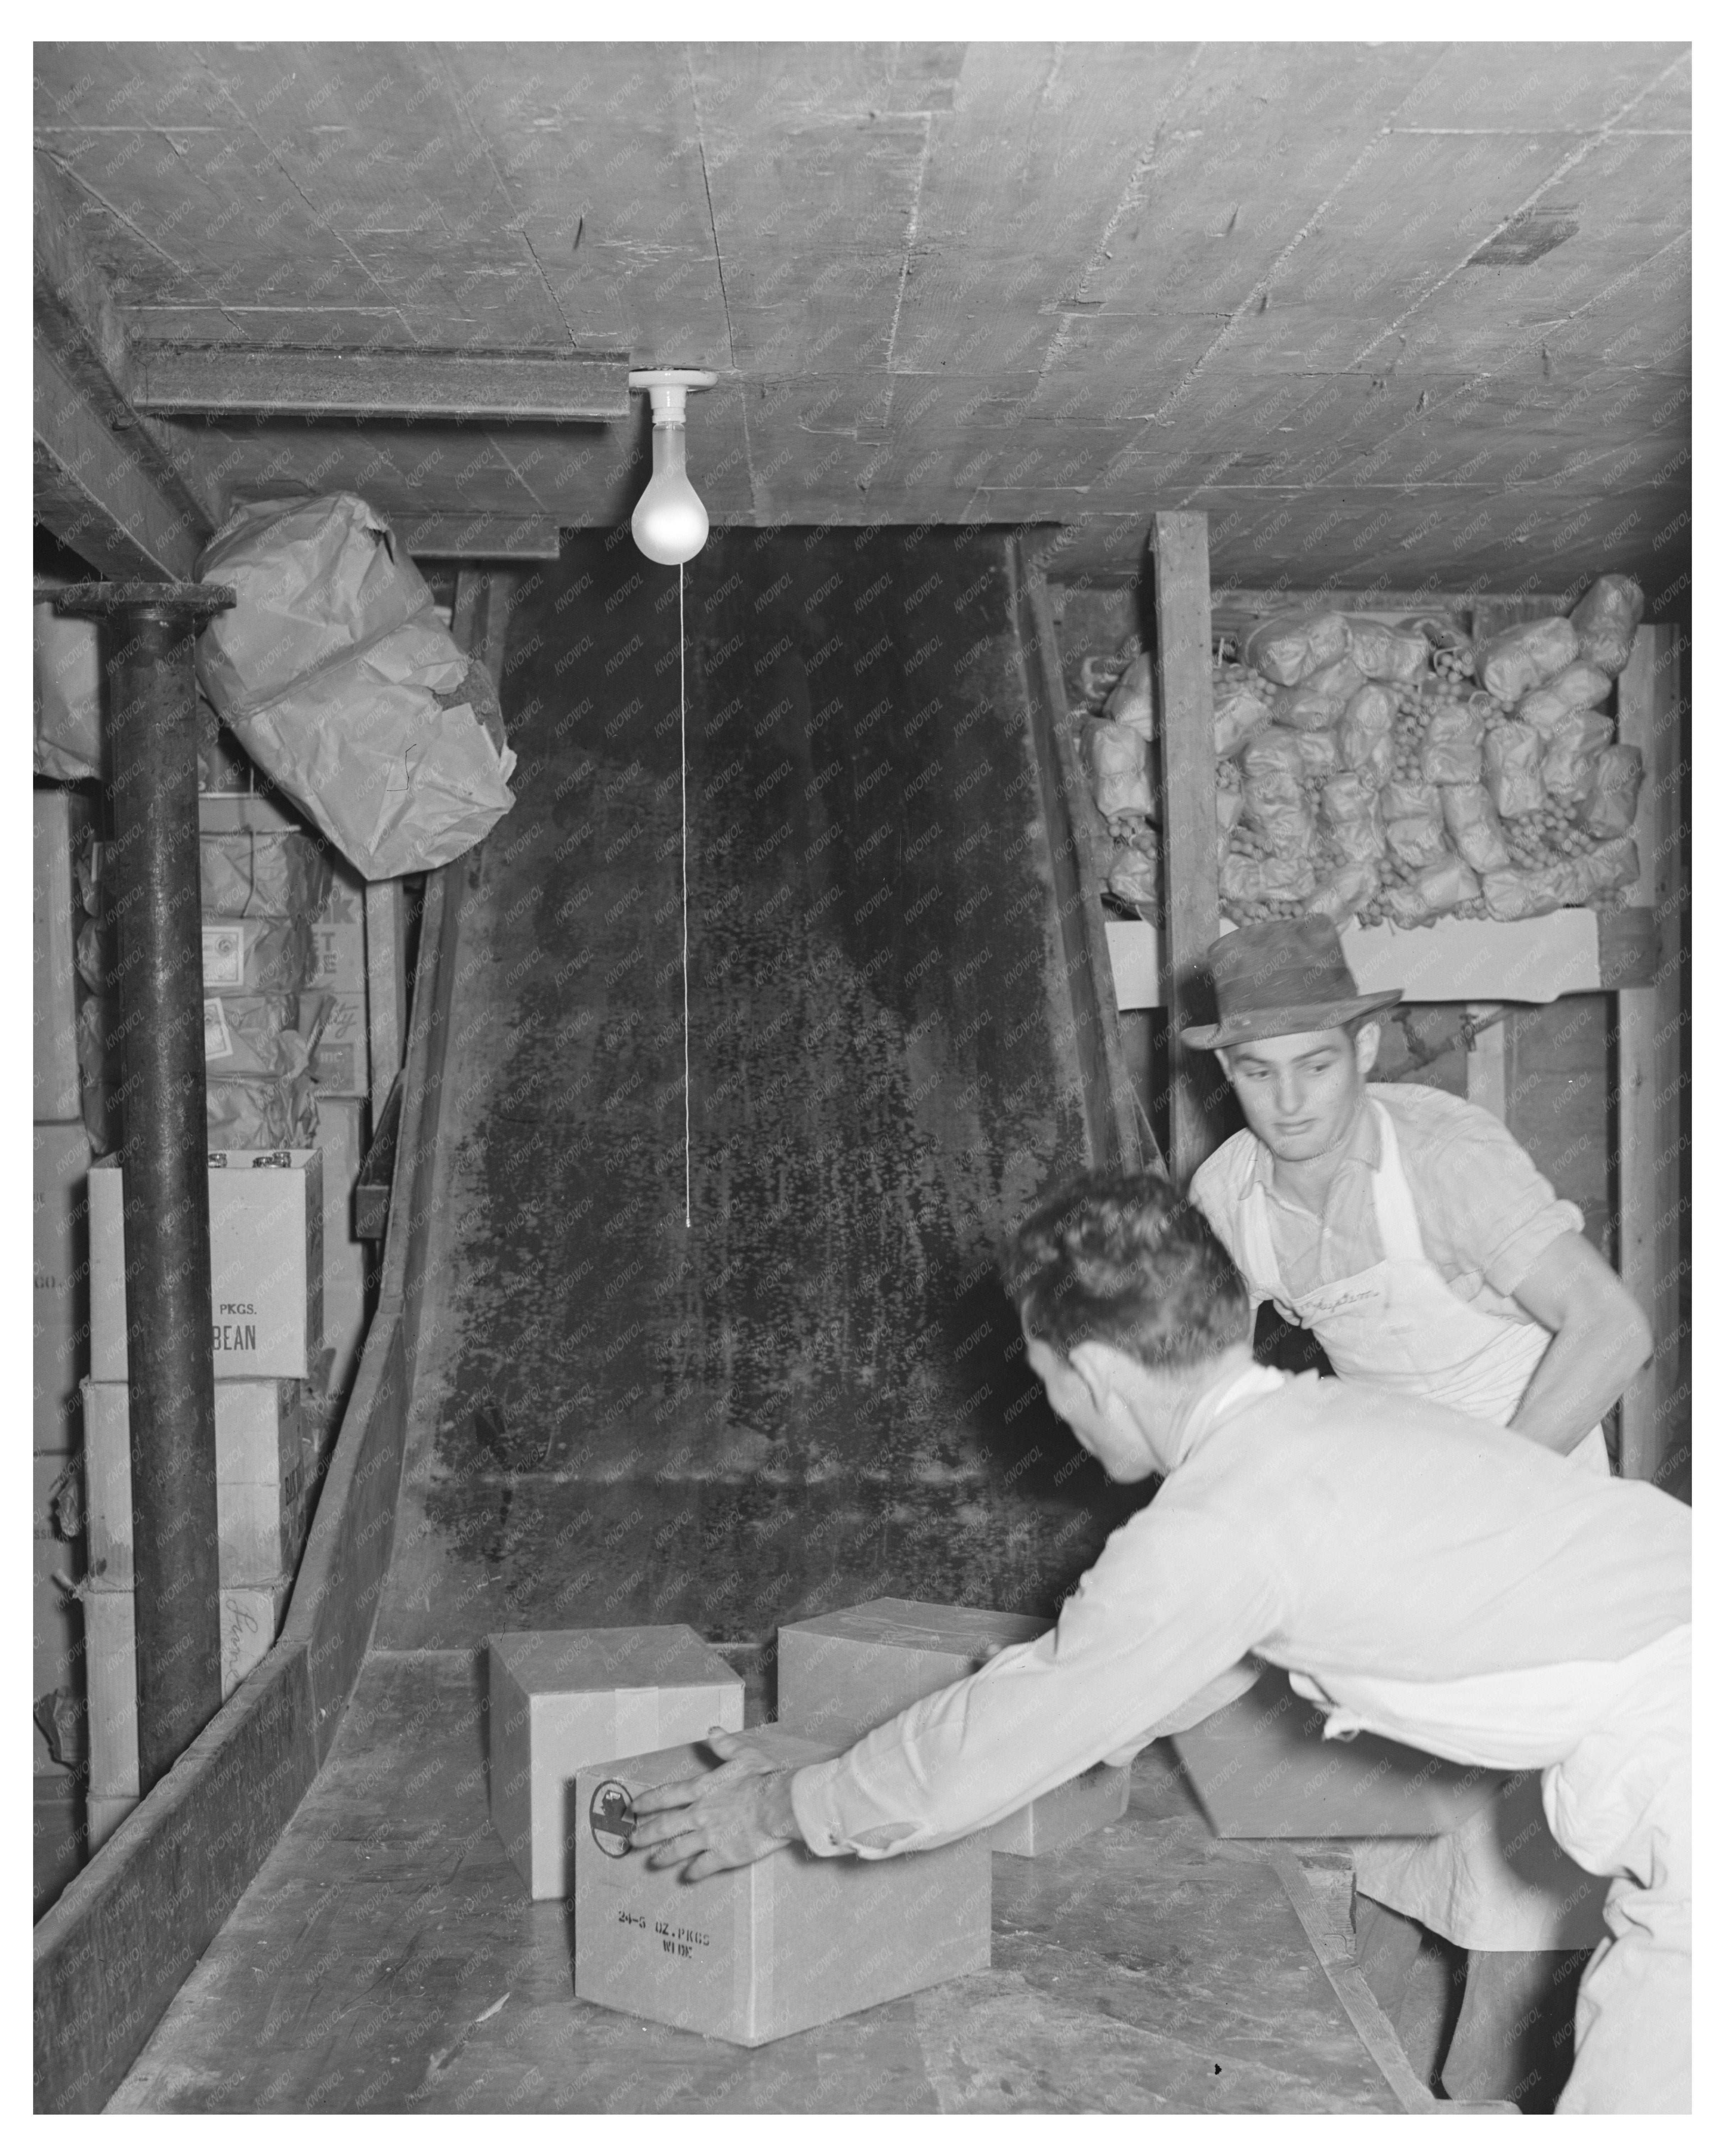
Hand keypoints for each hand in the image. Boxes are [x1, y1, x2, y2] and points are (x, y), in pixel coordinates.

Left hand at [628, 1728, 803, 1881]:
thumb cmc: (763, 1778)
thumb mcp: (743, 1754)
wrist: (779, 1805)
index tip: (634, 1808)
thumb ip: (725, 1744)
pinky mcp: (723, 1856)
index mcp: (702, 1790)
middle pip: (664, 1827)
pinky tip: (688, 1876)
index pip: (667, 1796)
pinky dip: (693, 1873)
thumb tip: (712, 1730)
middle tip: (631, 1841)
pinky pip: (702, 1867)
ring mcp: (709, 1837)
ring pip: (678, 1850)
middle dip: (645, 1834)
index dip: (647, 1802)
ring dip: (663, 1857)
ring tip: (653, 1863)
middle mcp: (700, 1814)